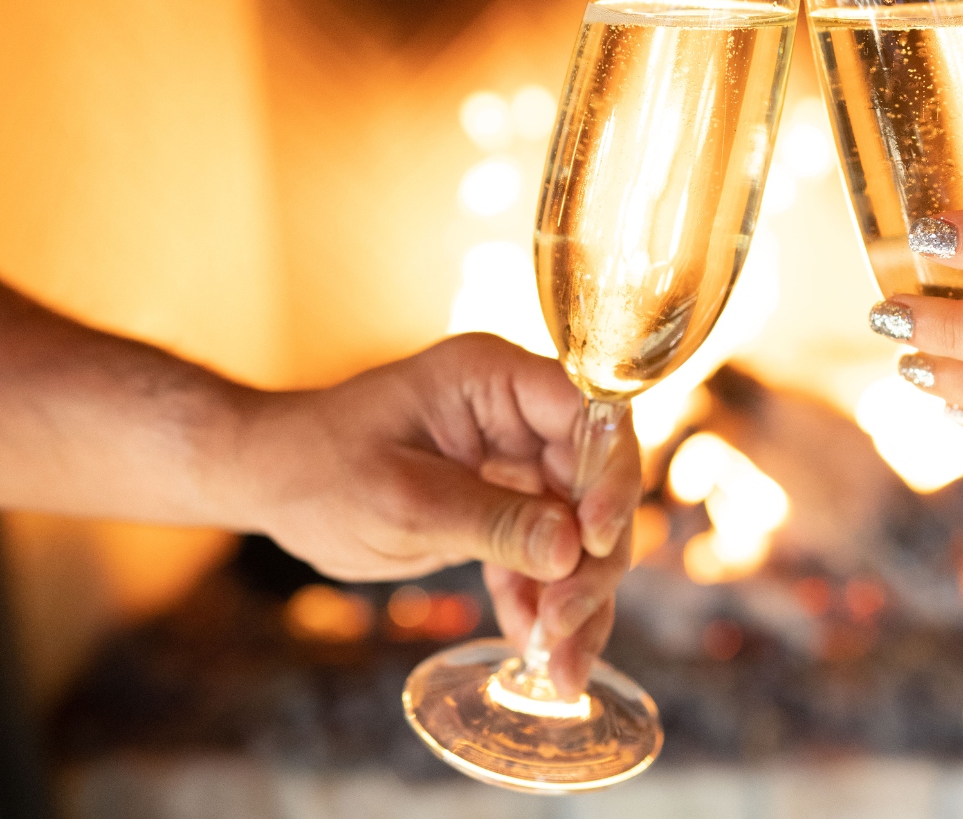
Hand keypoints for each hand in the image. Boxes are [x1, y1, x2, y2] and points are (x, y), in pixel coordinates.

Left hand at [234, 333, 640, 694]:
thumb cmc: (316, 468)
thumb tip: (572, 549)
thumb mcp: (401, 499)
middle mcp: (518, 416)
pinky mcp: (504, 509)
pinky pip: (545, 557)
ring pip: (579, 531)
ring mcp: (515, 464)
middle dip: (591, 560)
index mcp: (494, 380)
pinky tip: (538, 652)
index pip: (589, 416)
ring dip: (577, 598)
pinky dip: (545, 605)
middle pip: (595, 484)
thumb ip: (491, 522)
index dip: (607, 477)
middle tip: (566, 624)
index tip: (594, 539)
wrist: (268, 482)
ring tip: (562, 667)